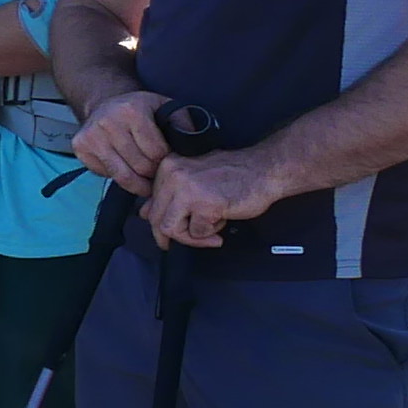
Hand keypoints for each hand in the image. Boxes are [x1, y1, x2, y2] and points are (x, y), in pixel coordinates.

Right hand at [70, 89, 175, 193]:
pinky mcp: (81, 147)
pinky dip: (119, 178)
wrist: (105, 101)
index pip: (156, 152)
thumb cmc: (139, 109)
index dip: (165, 160)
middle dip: (153, 173)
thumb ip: (182, 121)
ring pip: (123, 176)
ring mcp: (92, 136)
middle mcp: (108, 122)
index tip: (166, 159)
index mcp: (132, 110)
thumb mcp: (164, 106)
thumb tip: (193, 142)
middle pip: (140, 166)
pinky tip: (125, 168)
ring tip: (146, 180)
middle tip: (156, 171)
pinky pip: (107, 175)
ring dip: (138, 183)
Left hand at [138, 147, 282, 249]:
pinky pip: (197, 232)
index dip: (162, 224)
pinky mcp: (204, 204)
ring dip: (192, 237)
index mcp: (168, 167)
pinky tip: (223, 219)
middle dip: (176, 235)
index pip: (151, 204)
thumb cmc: (234, 175)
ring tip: (213, 229)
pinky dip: (211, 233)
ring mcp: (187, 189)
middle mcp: (172, 175)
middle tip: (195, 240)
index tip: (171, 236)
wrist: (264, 170)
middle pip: (157, 219)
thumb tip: (143, 213)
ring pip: (171, 228)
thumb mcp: (194, 178)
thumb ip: (168, 195)